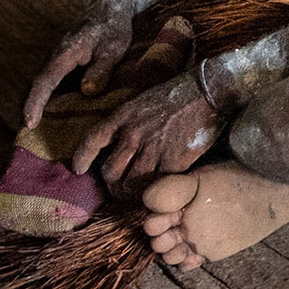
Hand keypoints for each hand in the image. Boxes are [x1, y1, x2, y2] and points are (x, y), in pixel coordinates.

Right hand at [25, 0, 136, 127]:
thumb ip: (101, 69)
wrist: (110, 6)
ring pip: (46, 85)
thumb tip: (87, 91)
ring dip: (41, 105)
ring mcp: (58, 60)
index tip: (29, 123)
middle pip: (39, 86)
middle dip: (33, 110)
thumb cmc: (113, 27)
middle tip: (31, 137)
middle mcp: (56, 57)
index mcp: (65, 53)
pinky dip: (52, 97)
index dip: (35, 103)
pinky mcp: (64, 62)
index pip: (44, 81)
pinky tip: (60, 115)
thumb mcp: (113, 48)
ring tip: (42, 132)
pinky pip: (54, 82)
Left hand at [72, 72, 221, 184]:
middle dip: (111, 184)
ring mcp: (153, 148)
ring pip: (130, 183)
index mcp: (124, 116)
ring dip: (129, 194)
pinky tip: (156, 195)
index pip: (93, 140)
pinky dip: (154, 193)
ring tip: (134, 197)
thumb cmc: (180, 92)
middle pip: (110, 170)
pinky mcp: (174, 160)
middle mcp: (134, 134)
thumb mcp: (145, 100)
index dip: (82, 158)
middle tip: (117, 190)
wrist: (209, 91)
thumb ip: (130, 120)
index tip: (79, 169)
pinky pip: (156, 185)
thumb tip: (122, 140)